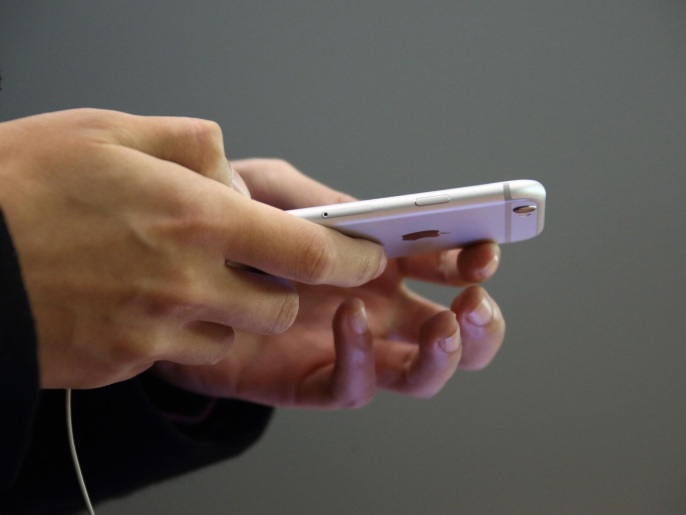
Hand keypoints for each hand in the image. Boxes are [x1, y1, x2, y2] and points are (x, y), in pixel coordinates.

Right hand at [0, 113, 384, 388]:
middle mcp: (186, 282)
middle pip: (282, 307)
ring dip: (235, 314)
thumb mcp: (110, 132)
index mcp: (194, 218)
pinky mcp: (125, 361)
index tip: (364, 257)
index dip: (348, 256)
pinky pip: (182, 353)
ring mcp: (155, 330)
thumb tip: (230, 170)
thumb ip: (190, 146)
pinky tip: (149, 302)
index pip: (307, 250)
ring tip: (194, 280)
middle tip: (259, 264)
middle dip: (283, 289)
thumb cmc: (20, 187)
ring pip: (236, 337)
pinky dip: (185, 332)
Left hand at [154, 159, 504, 407]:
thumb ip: (318, 202)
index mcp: (374, 263)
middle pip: (450, 331)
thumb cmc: (217, 234)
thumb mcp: (265, 194)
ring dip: (443, 354)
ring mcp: (342, 348)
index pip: (443, 268)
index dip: (473, 258)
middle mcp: (371, 308)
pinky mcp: (305, 380)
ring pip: (417, 372)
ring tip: (442, 324)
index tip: (485, 246)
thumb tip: (369, 217)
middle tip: (473, 295)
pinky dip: (362, 359)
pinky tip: (349, 319)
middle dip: (480, 319)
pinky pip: (350, 387)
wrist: (160, 279)